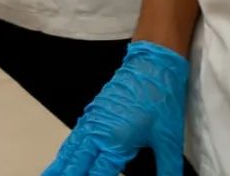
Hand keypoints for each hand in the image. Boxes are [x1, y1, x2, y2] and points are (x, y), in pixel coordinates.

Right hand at [42, 41, 188, 175]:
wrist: (152, 64)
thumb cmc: (161, 98)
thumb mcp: (170, 139)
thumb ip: (169, 169)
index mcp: (117, 140)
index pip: (97, 174)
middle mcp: (99, 132)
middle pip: (77, 163)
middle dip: (66, 175)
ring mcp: (93, 121)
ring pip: (71, 150)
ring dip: (59, 166)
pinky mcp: (92, 112)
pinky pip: (73, 137)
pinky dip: (65, 151)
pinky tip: (61, 158)